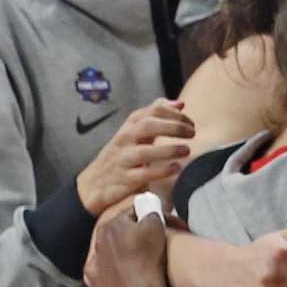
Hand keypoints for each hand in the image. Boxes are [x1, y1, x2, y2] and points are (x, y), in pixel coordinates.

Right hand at [75, 98, 195, 214]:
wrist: (94, 183)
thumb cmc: (122, 155)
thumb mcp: (135, 133)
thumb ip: (156, 117)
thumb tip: (180, 103)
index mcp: (130, 127)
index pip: (150, 111)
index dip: (171, 112)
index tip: (189, 119)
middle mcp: (125, 140)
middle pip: (147, 126)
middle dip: (172, 126)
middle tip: (192, 132)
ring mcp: (124, 159)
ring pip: (144, 152)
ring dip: (168, 149)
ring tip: (186, 150)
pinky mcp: (126, 179)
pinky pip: (144, 174)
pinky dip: (160, 171)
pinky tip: (175, 168)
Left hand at [83, 203, 172, 286]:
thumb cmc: (149, 260)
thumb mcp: (157, 227)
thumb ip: (151, 212)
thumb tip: (148, 210)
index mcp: (112, 224)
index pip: (132, 213)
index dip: (147, 218)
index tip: (157, 226)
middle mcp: (98, 239)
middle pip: (119, 231)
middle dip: (132, 234)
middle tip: (149, 244)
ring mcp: (95, 261)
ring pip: (110, 250)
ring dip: (122, 252)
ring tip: (140, 262)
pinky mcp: (94, 280)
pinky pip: (102, 270)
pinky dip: (111, 271)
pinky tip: (123, 275)